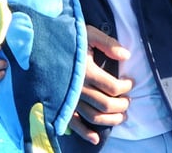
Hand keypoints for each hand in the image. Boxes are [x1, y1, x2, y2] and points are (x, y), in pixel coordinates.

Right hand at [68, 26, 132, 143]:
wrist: (41, 43)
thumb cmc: (67, 36)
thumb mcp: (88, 33)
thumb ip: (108, 44)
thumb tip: (126, 56)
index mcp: (86, 71)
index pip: (113, 87)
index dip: (126, 87)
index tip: (130, 82)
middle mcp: (77, 88)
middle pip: (105, 104)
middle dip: (122, 105)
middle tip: (128, 100)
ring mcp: (67, 98)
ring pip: (92, 117)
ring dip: (110, 120)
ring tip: (122, 115)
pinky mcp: (59, 104)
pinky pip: (72, 123)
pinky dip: (85, 133)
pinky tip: (96, 139)